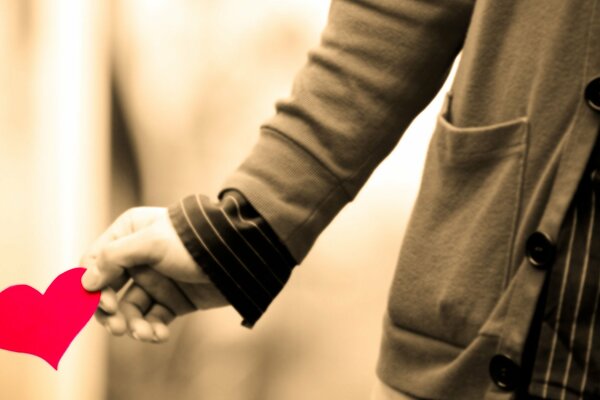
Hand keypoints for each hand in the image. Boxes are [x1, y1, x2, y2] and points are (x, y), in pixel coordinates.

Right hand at [80, 207, 227, 342]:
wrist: (237, 256)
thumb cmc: (193, 240)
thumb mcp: (151, 242)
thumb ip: (114, 258)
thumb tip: (85, 282)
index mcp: (128, 234)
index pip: (96, 262)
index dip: (93, 285)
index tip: (104, 302)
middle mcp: (138, 257)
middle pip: (109, 290)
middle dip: (111, 312)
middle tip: (118, 327)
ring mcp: (155, 279)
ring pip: (131, 309)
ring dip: (133, 325)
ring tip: (144, 334)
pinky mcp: (172, 300)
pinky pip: (153, 319)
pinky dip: (152, 329)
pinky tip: (159, 335)